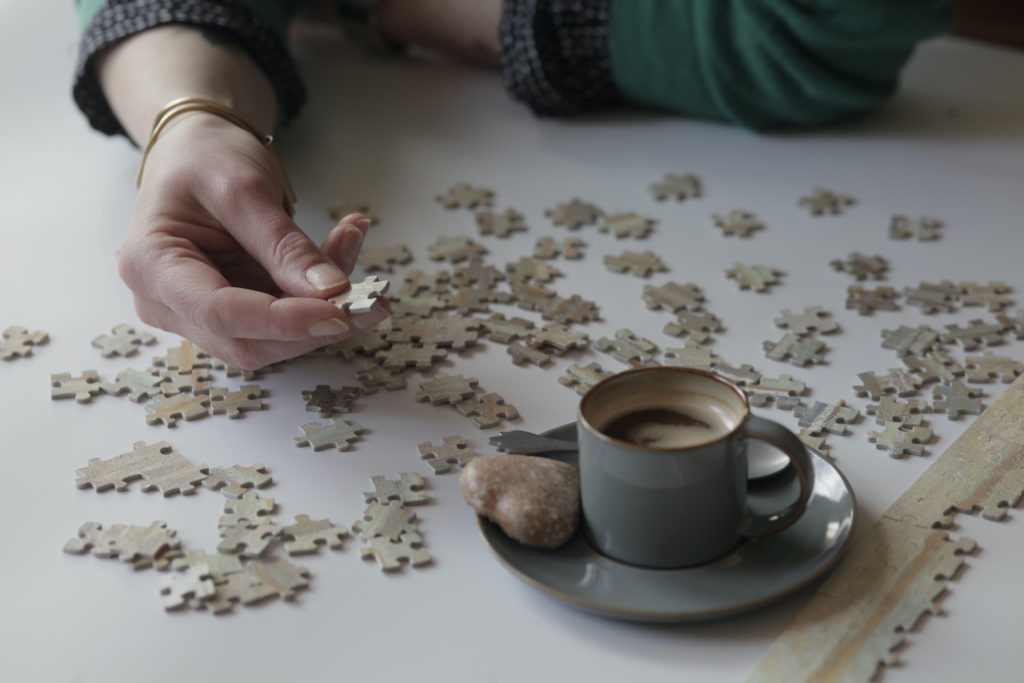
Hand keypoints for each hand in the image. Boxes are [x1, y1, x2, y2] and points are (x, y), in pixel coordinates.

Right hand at [119, 112, 389, 368]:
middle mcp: (166, 303)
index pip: (219, 312)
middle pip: (247, 340)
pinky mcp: (233, 315)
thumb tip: (330, 293)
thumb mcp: (244, 187)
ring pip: (272, 340)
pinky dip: (319, 298)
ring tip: (354, 247)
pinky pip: (283, 322)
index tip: (339, 312)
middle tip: (372, 295)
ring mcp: (198, 315)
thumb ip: (283, 244)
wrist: (196, 150)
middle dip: (313, 324)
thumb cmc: (204, 157)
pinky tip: (344, 251)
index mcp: (150, 265)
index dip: (282, 321)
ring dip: (325, 311)